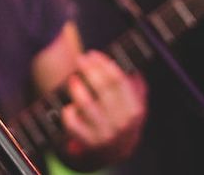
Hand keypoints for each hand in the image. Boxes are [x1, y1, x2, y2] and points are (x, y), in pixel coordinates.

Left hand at [59, 50, 147, 169]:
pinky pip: (73, 124)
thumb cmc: (122, 117)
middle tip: (80, 59)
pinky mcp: (88, 142)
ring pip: (87, 104)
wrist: (115, 150)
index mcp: (135, 109)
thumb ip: (133, 83)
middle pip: (103, 88)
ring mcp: (105, 134)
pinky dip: (68, 112)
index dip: (103, 64)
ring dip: (77, 88)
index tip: (92, 54)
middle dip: (89, 70)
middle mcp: (122, 123)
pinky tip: (68, 105)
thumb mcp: (133, 102)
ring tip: (73, 78)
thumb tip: (125, 58)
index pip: (119, 80)